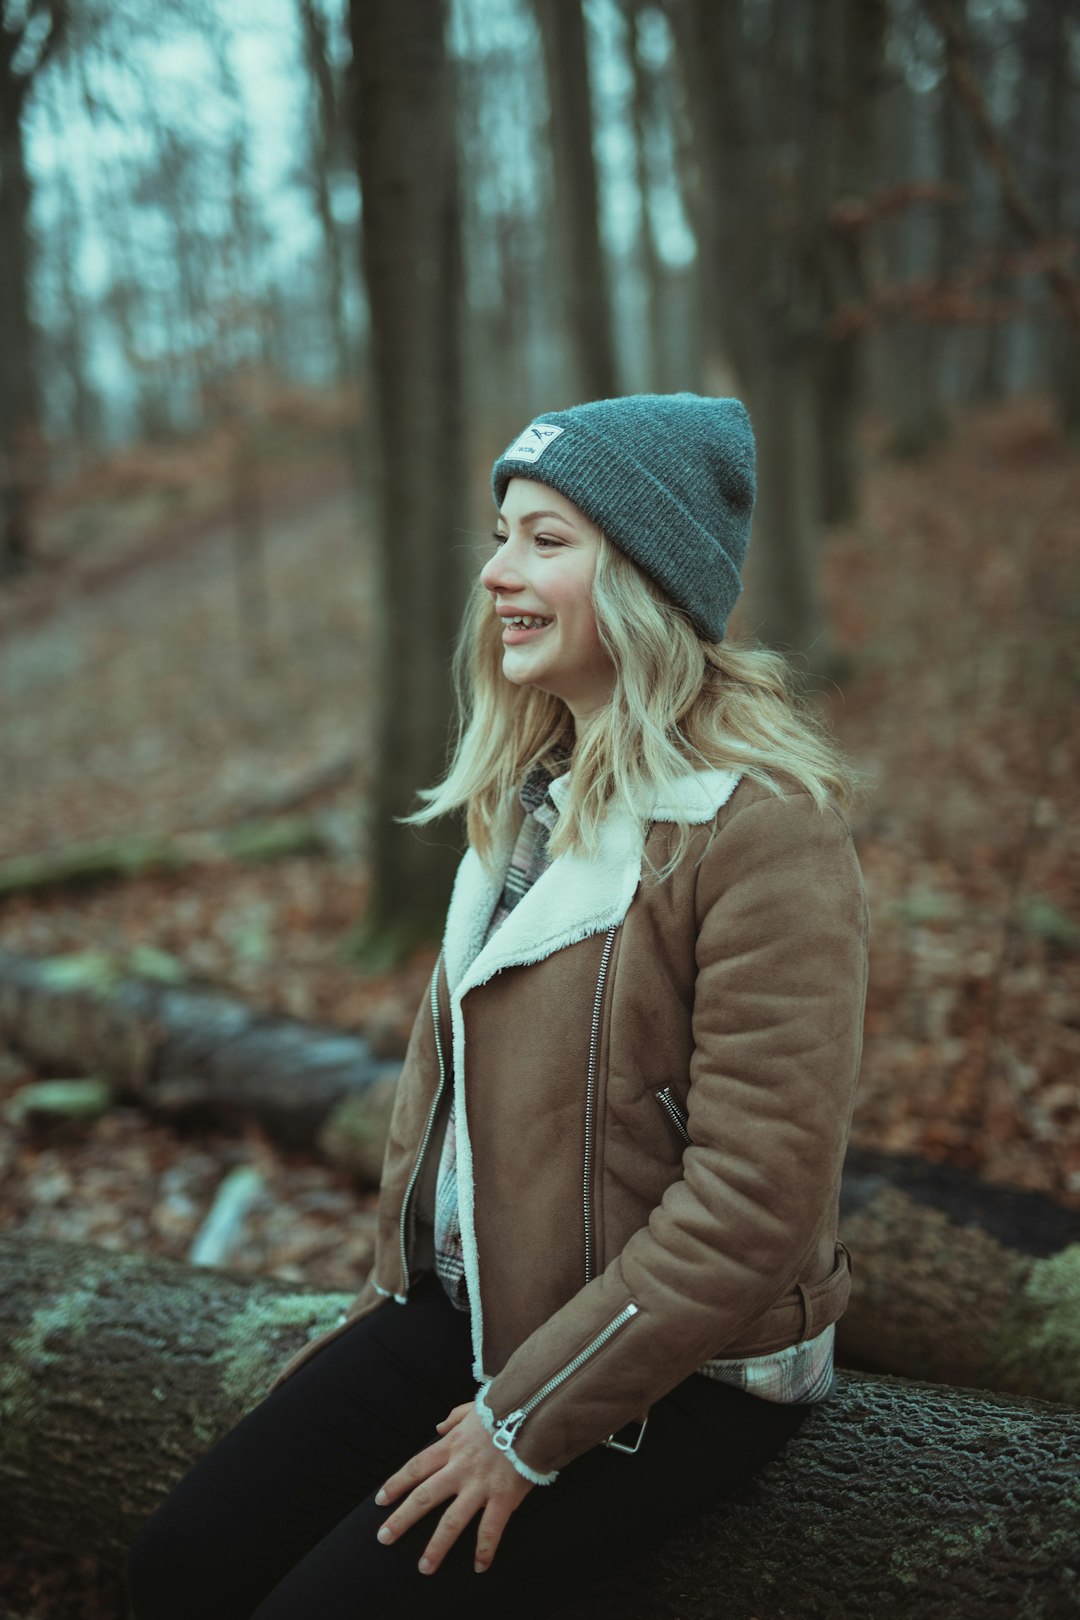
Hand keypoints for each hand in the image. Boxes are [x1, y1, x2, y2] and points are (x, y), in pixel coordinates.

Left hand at [374, 1402, 533, 1574]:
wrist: (535, 1410)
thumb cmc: (505, 1408)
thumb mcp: (473, 1408)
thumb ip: (453, 1418)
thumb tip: (437, 1428)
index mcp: (451, 1446)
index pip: (416, 1467)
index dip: (396, 1484)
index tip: (380, 1500)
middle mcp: (460, 1468)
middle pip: (424, 1497)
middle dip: (402, 1519)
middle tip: (384, 1538)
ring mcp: (480, 1485)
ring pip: (452, 1521)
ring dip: (436, 1546)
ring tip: (424, 1567)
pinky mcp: (503, 1497)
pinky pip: (490, 1529)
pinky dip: (485, 1550)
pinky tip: (479, 1566)